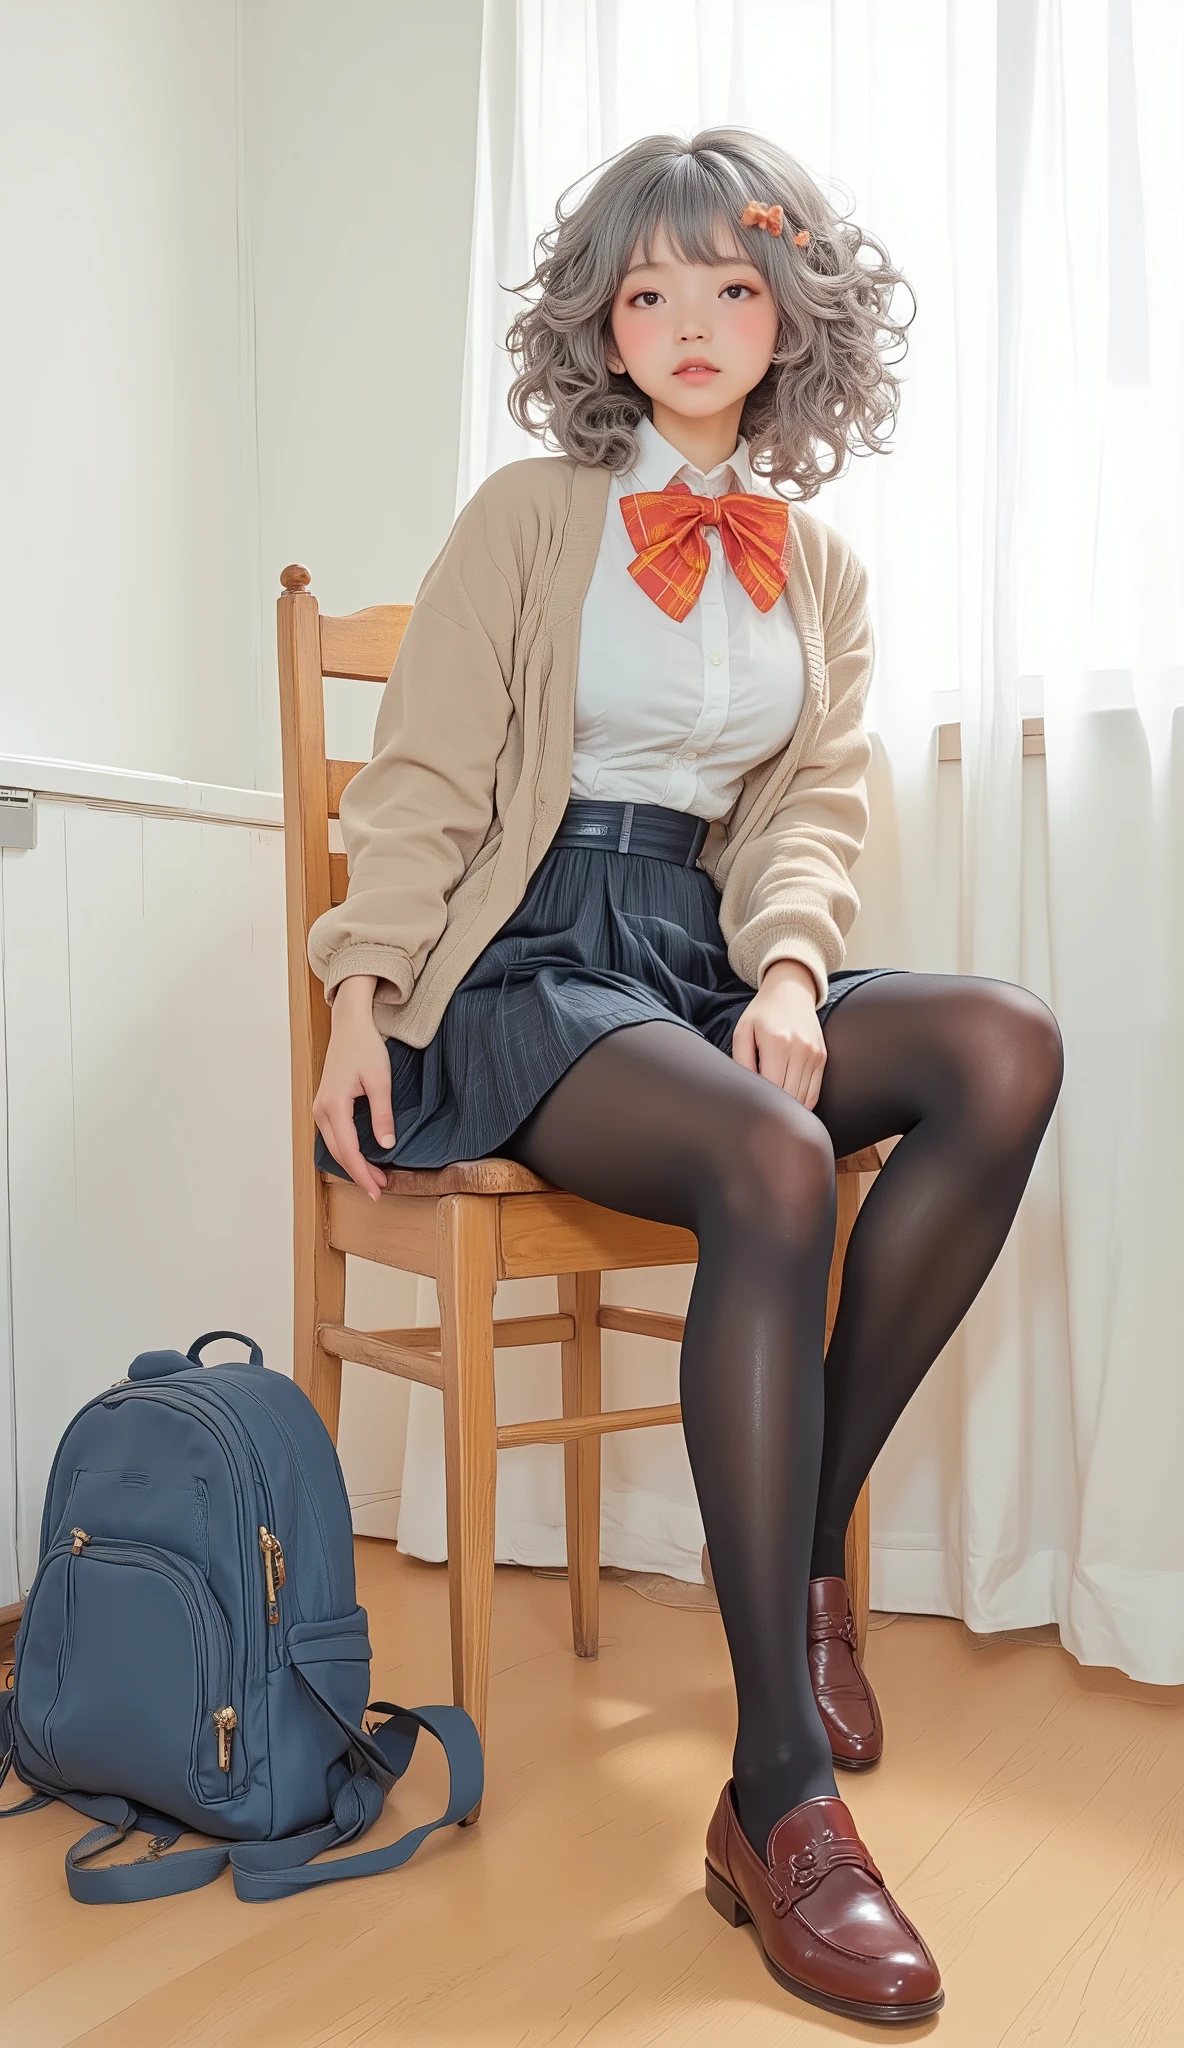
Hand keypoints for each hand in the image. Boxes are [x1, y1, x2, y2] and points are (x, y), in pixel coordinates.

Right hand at [313, 975, 394, 1199]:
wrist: (350, 1026)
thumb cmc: (365, 1047)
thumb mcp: (381, 1081)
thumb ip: (382, 1115)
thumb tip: (386, 1145)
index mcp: (334, 1104)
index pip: (349, 1150)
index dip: (363, 1173)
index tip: (378, 1189)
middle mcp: (321, 1109)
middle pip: (339, 1153)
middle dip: (359, 1174)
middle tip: (381, 1188)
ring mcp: (319, 1108)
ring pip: (334, 1147)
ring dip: (353, 1164)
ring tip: (375, 1177)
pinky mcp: (324, 1105)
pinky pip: (334, 1136)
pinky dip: (347, 1151)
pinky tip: (362, 1158)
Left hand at [730, 958, 826, 1109]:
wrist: (791, 991)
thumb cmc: (763, 1012)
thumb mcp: (743, 1030)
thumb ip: (741, 1060)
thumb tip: (748, 1088)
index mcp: (777, 1043)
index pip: (771, 1086)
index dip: (760, 1099)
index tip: (751, 1102)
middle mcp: (800, 1049)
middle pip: (788, 1096)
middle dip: (774, 1106)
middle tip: (761, 1108)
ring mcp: (814, 1054)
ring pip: (803, 1098)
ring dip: (789, 1107)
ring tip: (774, 1108)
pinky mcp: (822, 1058)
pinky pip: (814, 1092)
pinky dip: (803, 1103)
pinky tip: (791, 1104)